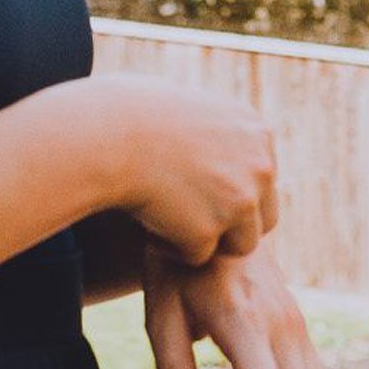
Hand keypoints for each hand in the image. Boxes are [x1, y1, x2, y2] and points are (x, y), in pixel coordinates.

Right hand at [64, 75, 279, 263]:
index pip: (264, 181)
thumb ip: (217, 137)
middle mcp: (260, 166)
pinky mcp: (210, 231)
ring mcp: (239, 200)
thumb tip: (224, 163)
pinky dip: (173, 248)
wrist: (105, 134)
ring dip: (206, 242)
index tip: (200, 194)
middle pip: (263, 220)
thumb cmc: (132, 115)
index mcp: (258, 132)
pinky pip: (198, 257)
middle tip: (188, 220)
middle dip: (230, 228)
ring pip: (238, 246)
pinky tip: (147, 223)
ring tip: (166, 221)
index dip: (232, 194)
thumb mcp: (190, 112)